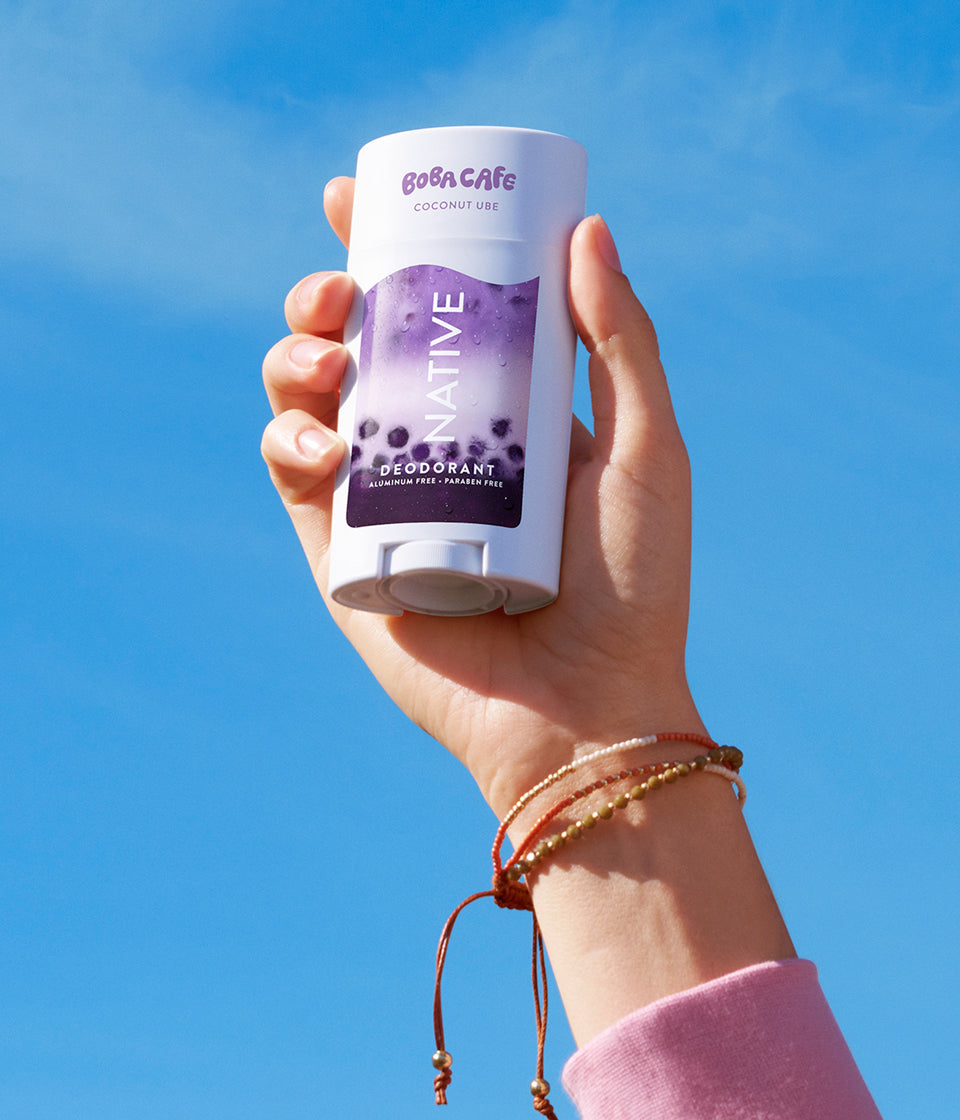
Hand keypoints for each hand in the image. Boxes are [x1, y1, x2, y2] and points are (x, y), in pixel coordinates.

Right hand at [261, 176, 706, 818]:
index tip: (356, 197)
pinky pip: (291, 478)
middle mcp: (434, 446)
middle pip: (354, 346)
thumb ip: (622, 344)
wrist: (587, 712)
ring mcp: (383, 499)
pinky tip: (323, 446)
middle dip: (324, 298)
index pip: (431, 312)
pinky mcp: (342, 556)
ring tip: (327, 362)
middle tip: (339, 288)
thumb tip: (587, 228)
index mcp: (499, 412)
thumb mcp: (649, 450)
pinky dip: (288, 443)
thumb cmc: (633, 588)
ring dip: (294, 359)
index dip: (386, 249)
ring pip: (307, 401)